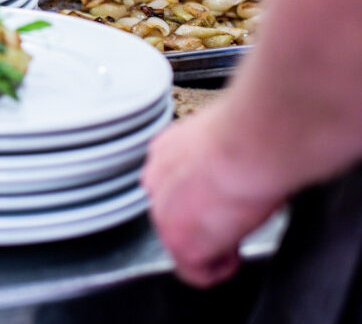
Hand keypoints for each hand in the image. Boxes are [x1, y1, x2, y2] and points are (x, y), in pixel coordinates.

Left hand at [142, 102, 286, 287]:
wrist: (249, 144)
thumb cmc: (252, 134)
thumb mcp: (224, 137)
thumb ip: (215, 155)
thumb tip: (238, 163)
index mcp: (166, 150)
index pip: (174, 184)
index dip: (202, 197)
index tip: (225, 200)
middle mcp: (155, 180)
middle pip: (175, 213)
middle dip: (205, 221)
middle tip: (237, 218)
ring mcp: (162, 214)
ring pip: (182, 243)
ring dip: (212, 244)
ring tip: (239, 234)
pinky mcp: (180, 244)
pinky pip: (195, 273)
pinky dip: (219, 270)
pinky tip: (236, 256)